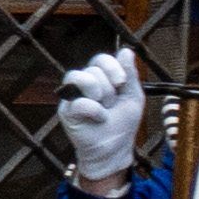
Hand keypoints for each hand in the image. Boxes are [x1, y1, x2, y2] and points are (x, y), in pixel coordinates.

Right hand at [59, 48, 144, 190]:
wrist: (114, 147)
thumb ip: (129, 74)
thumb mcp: (132, 96)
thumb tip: (126, 50)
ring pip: (81, 78)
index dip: (112, 66)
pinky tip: (99, 118)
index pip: (101, 59)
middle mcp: (84, 83)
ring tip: (104, 109)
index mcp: (101, 77)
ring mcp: (73, 96)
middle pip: (94, 69)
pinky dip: (94, 110)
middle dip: (110, 89)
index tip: (121, 82)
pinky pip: (79, 102)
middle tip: (112, 104)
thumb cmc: (123, 122)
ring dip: (100, 95)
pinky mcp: (66, 111)